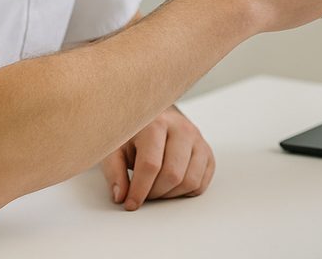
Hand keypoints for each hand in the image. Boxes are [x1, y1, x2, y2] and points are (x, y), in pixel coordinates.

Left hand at [100, 106, 214, 210]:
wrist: (156, 118)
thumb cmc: (135, 134)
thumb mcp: (116, 148)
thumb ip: (114, 171)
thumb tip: (121, 196)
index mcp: (156, 124)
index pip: (151, 165)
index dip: (140, 190)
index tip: (131, 204)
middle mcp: (181, 129)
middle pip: (173, 175)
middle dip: (155, 193)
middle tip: (143, 193)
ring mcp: (197, 140)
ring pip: (190, 181)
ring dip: (170, 194)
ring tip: (156, 188)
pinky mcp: (207, 152)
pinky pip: (201, 182)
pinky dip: (185, 192)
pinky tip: (171, 185)